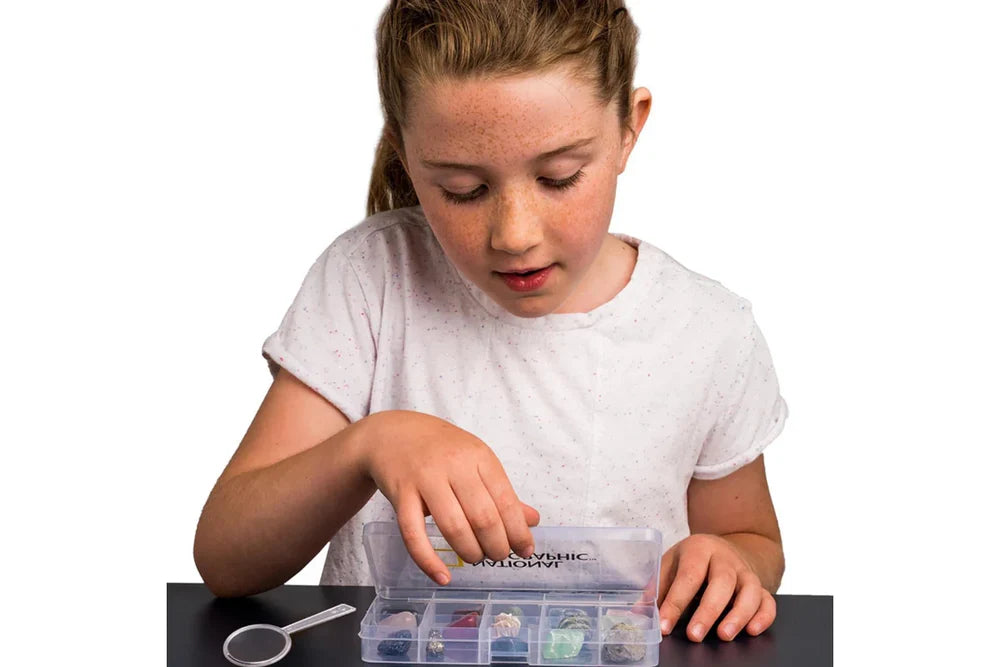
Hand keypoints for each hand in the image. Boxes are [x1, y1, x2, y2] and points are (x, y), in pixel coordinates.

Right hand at [362, 410, 539, 583]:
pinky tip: (442, 577)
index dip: (518, 531)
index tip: (525, 550)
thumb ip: (501, 492)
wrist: (392, 433)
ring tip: (476, 558)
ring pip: (453, 527)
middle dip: (496, 546)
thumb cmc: (439, 449)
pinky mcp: (400, 494)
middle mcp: (453, 465)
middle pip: (482, 517)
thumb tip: (532, 521)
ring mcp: (425, 479)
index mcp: (478, 456)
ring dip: (470, 552)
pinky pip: (413, 534)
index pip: (505, 500)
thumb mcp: (475, 460)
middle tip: (498, 556)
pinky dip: (429, 561)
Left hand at [657, 534, 775, 641]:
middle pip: (721, 582)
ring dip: (738, 615)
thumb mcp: (671, 565)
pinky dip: (763, 616)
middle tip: (694, 635)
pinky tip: (752, 631)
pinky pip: (768, 601)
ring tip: (724, 635)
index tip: (665, 626)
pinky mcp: (761, 585)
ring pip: (750, 591)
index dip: (675, 603)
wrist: (725, 548)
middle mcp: (725, 559)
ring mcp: (746, 572)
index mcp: (699, 549)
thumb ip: (657, 588)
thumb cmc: (693, 561)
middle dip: (708, 611)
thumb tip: (639, 613)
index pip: (688, 576)